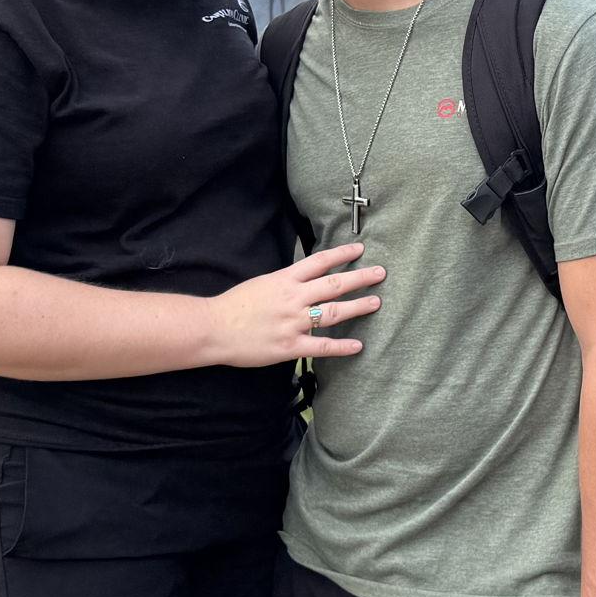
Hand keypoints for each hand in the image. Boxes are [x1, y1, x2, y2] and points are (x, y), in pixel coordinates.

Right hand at [207, 244, 381, 366]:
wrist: (214, 328)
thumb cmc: (235, 305)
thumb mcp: (262, 283)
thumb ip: (286, 282)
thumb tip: (306, 279)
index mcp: (285, 280)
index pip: (320, 261)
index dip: (342, 253)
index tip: (360, 248)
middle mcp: (294, 298)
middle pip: (334, 284)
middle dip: (360, 277)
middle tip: (381, 273)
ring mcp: (294, 322)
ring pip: (333, 312)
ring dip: (357, 307)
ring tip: (376, 302)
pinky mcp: (291, 346)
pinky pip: (321, 346)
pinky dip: (341, 347)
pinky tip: (358, 346)